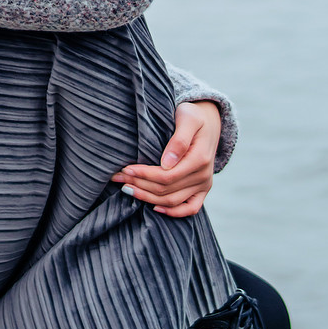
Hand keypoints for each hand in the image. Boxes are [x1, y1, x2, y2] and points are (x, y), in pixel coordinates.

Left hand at [111, 100, 221, 217]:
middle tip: (118, 178)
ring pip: (173, 200)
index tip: (125, 168)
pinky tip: (155, 207)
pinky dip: (174, 212)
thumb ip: (179, 139)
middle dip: (139, 184)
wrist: (209, 121)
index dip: (144, 175)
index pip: (167, 176)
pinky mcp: (203, 190)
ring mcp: (204, 185)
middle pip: (166, 189)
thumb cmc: (193, 116)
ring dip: (148, 197)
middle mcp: (203, 176)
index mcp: (200, 159)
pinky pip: (191, 208)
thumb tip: (167, 163)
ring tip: (127, 189)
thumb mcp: (188, 119)